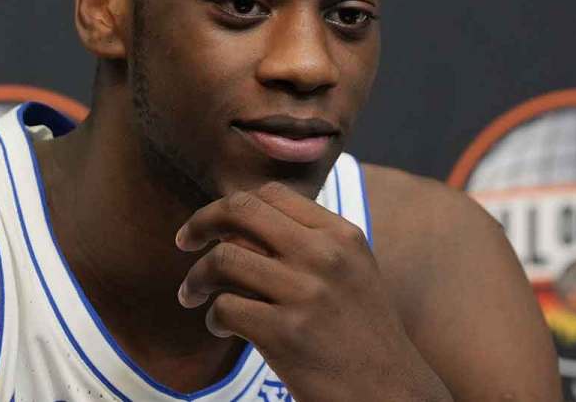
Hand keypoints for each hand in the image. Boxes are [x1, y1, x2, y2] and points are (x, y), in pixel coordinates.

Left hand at [175, 182, 452, 401]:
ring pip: (223, 259)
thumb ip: (310, 244)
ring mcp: (306, 293)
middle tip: (184, 242)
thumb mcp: (353, 273)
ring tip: (192, 296)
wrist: (391, 394)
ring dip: (197, 278)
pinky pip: (224, 308)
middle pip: (241, 211)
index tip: (212, 225)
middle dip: (202, 222)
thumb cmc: (363, 337)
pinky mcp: (286, 333)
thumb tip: (241, 223)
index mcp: (341, 235)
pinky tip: (221, 328)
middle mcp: (325, 255)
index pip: (271, 194)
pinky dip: (212, 318)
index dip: (231, 205)